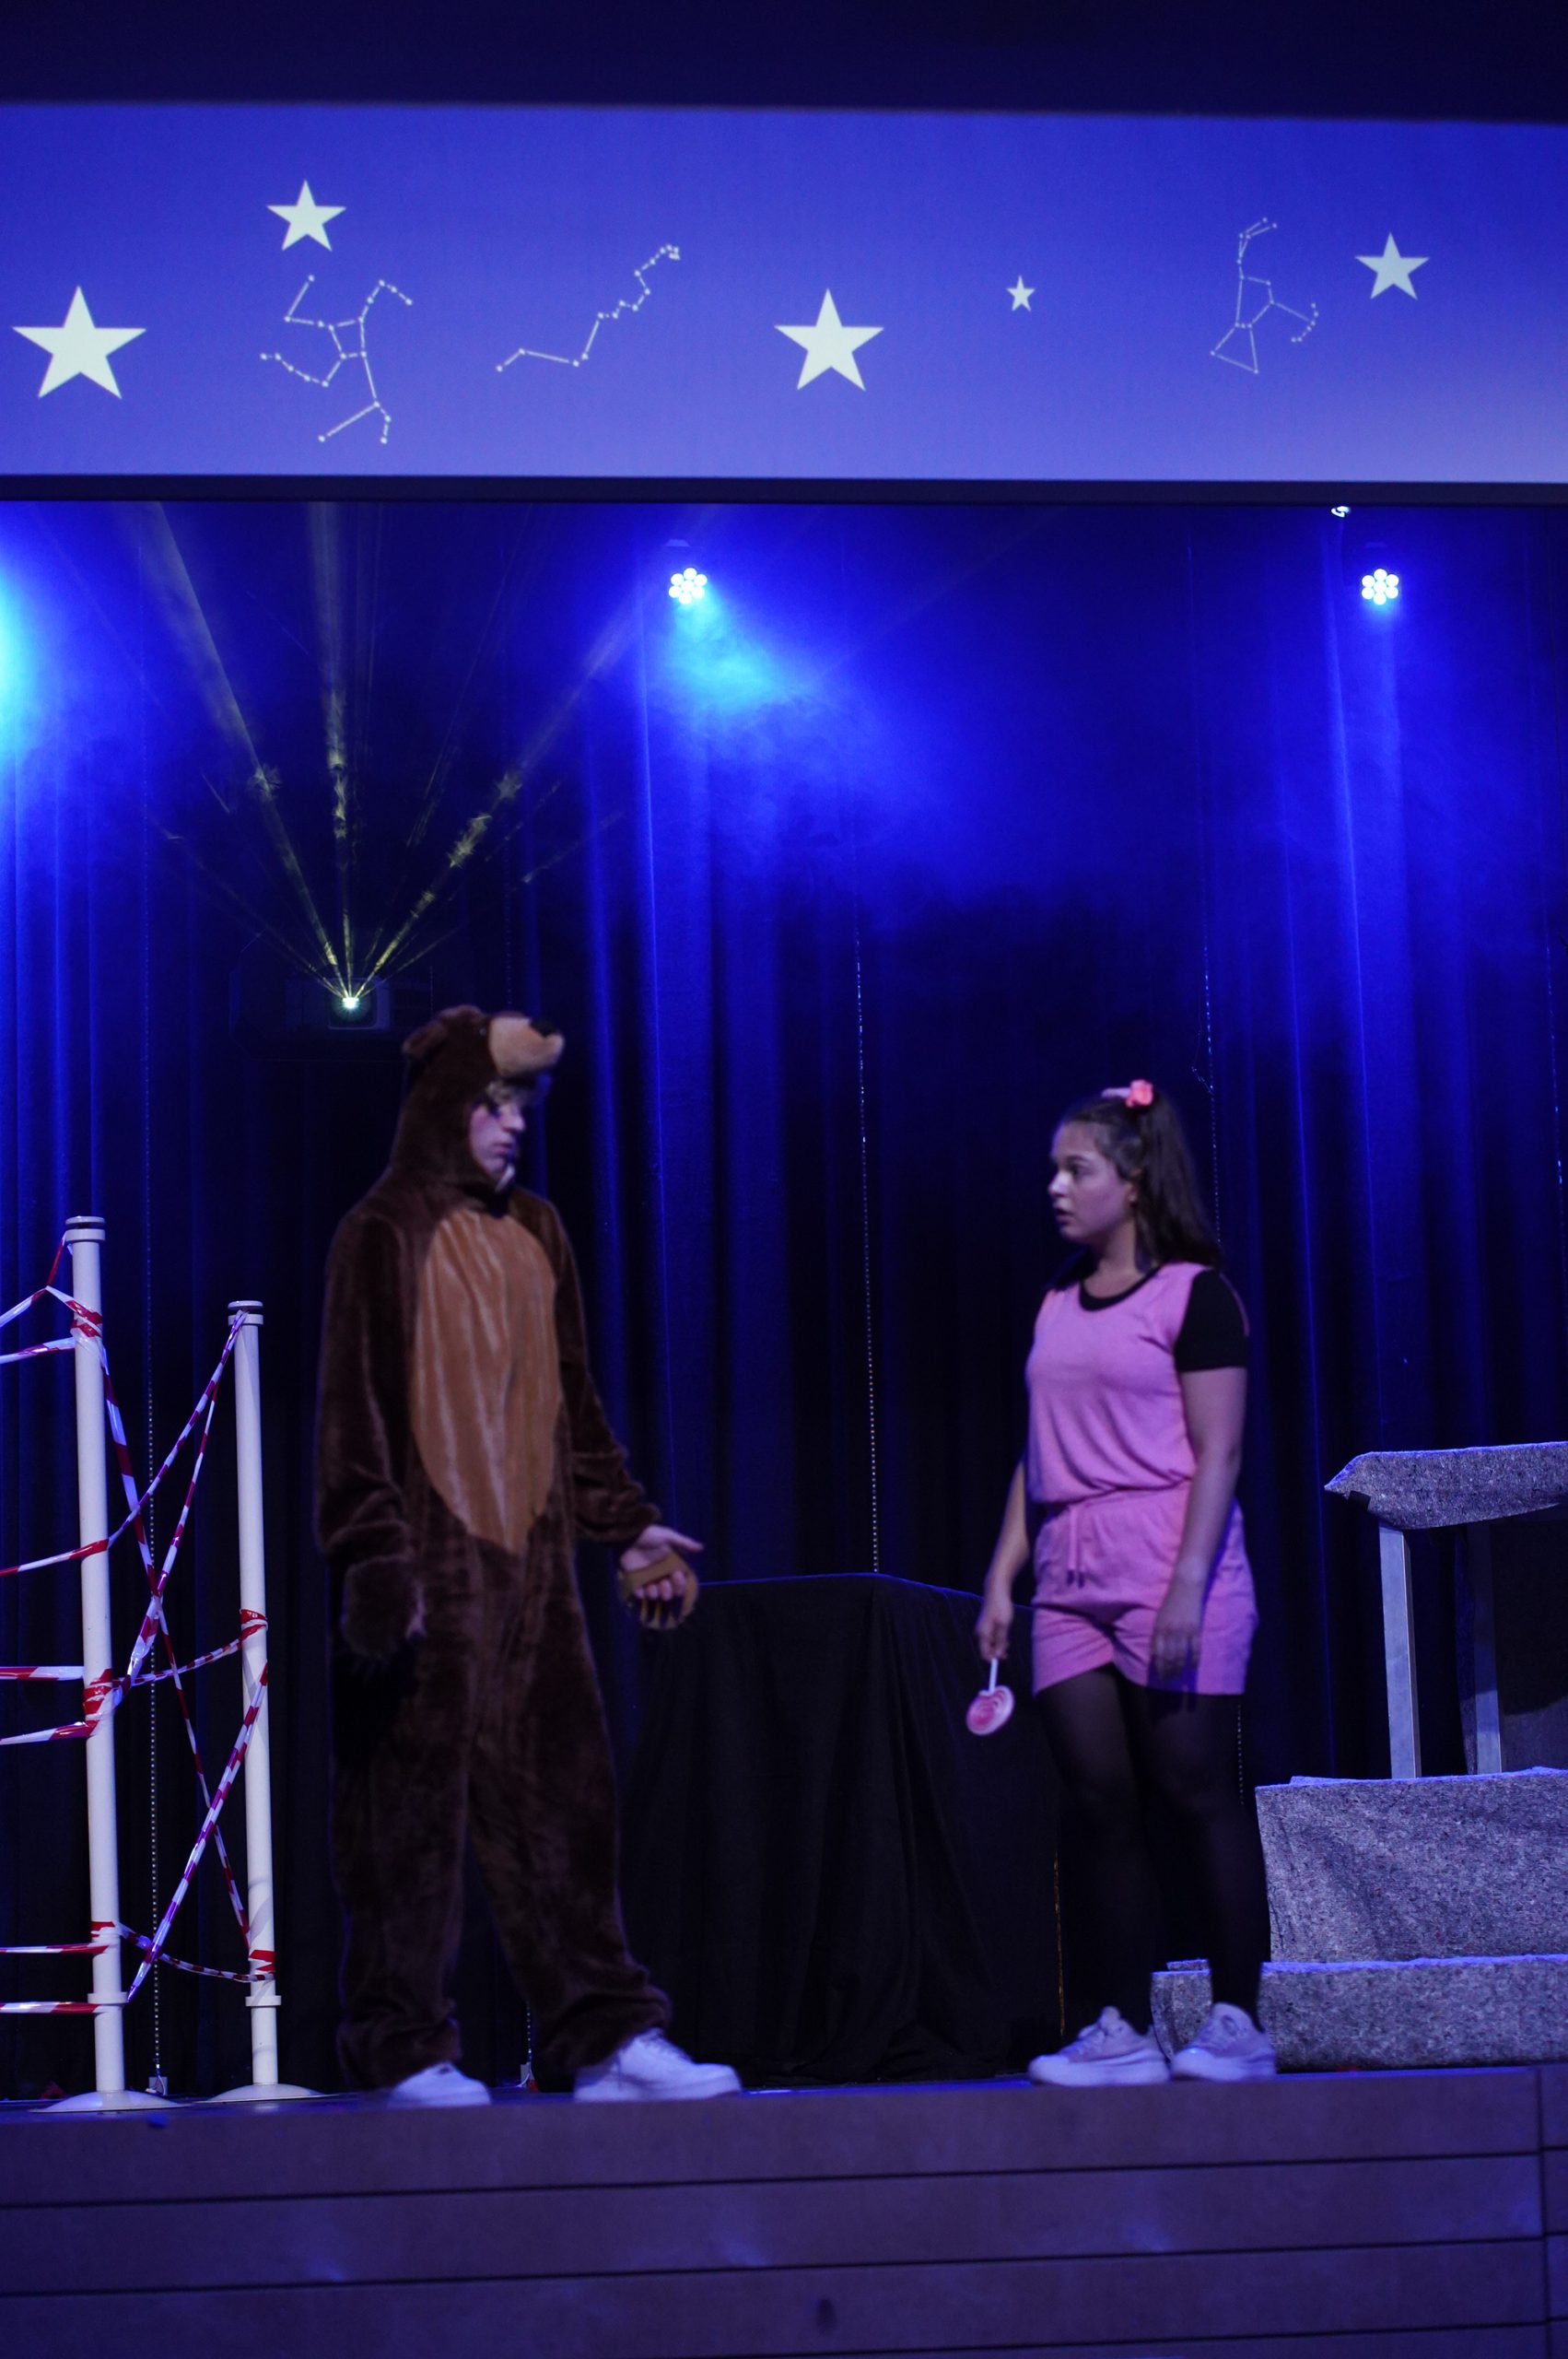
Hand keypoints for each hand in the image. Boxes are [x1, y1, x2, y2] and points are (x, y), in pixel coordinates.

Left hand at [619, 1524, 702, 1607]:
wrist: (630, 1535)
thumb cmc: (650, 1535)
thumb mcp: (668, 1536)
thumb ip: (684, 1543)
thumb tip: (702, 1547)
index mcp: (670, 1567)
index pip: (680, 1581)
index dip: (680, 1583)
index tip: (677, 1576)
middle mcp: (660, 1575)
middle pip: (669, 1592)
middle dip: (669, 1591)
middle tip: (664, 1582)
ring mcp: (647, 1579)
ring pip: (656, 1595)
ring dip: (656, 1594)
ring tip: (652, 1586)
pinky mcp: (635, 1581)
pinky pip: (640, 1594)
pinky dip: (642, 1594)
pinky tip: (643, 1588)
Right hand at [975, 1581, 1014, 1663]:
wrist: (996, 1590)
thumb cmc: (1000, 1606)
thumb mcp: (1004, 1625)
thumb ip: (1000, 1641)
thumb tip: (998, 1656)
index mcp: (982, 1634)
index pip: (985, 1654)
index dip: (994, 1658)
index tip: (1005, 1656)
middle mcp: (980, 1633)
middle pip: (988, 1649)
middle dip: (998, 1650)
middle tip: (1009, 1644)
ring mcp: (983, 1628)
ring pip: (991, 1643)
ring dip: (1000, 1643)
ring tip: (1008, 1636)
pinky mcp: (986, 1625)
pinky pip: (992, 1636)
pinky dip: (999, 1637)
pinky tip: (1004, 1630)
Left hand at [1149, 1567, 1204, 1684]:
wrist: (1185, 1586)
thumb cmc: (1171, 1601)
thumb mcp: (1159, 1617)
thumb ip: (1158, 1634)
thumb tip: (1156, 1652)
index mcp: (1159, 1628)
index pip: (1158, 1653)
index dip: (1159, 1666)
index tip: (1160, 1676)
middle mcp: (1170, 1632)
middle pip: (1169, 1657)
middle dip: (1168, 1671)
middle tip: (1168, 1681)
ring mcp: (1184, 1631)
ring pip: (1181, 1656)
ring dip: (1179, 1669)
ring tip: (1178, 1677)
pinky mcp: (1196, 1629)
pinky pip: (1195, 1649)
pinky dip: (1194, 1660)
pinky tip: (1192, 1668)